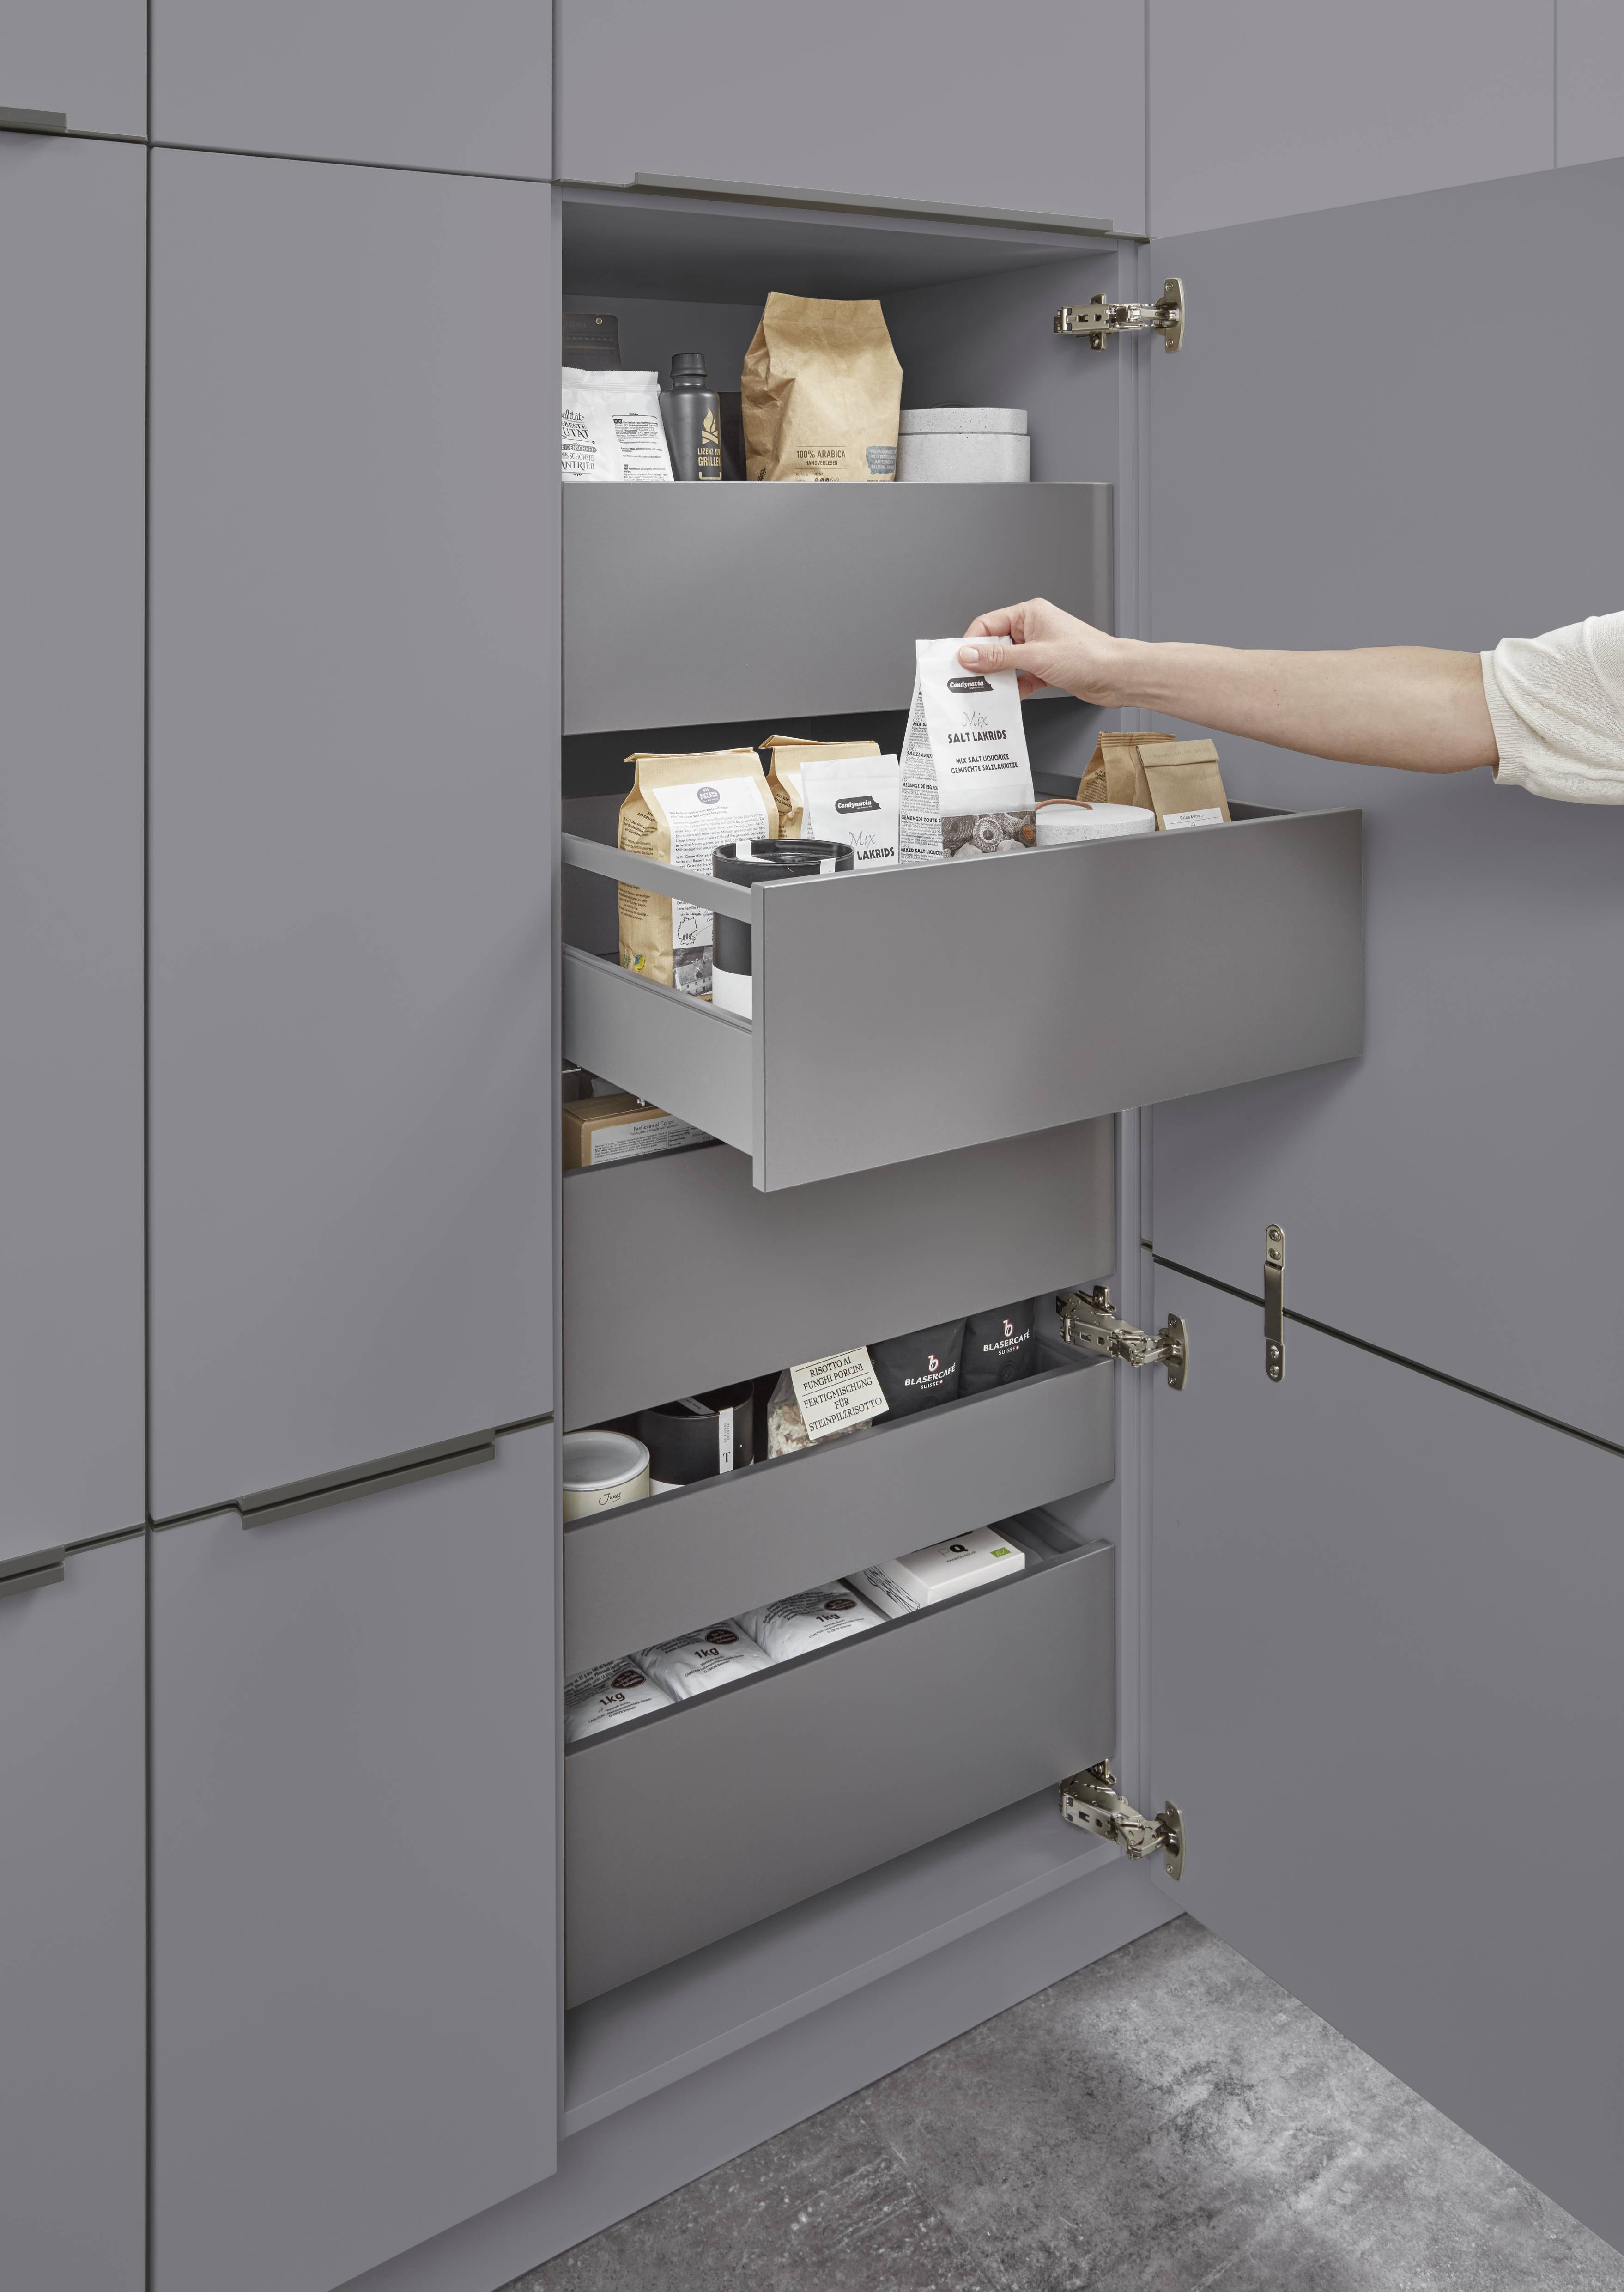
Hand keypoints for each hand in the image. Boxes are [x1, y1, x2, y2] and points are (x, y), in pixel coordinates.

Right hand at [959, 599, 1125, 703]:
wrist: (1118, 676)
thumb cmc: (1087, 656)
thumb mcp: (1035, 656)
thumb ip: (998, 657)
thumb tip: (969, 655)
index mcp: (1029, 613)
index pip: (987, 624)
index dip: (971, 643)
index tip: (959, 662)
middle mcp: (1033, 628)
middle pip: (995, 644)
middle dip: (983, 663)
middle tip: (970, 680)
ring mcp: (1040, 649)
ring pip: (1008, 663)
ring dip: (999, 678)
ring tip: (988, 691)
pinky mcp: (1046, 668)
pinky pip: (1021, 677)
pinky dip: (1015, 688)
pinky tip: (1009, 698)